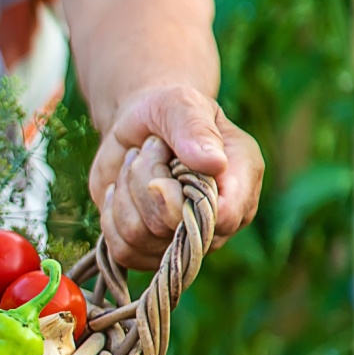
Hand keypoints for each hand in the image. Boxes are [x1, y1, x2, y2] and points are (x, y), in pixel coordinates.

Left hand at [89, 85, 263, 269]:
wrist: (138, 129)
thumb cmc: (167, 112)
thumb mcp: (180, 104)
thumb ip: (195, 129)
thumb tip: (214, 163)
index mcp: (242, 180)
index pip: (224, 216)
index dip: (187, 199)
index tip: (169, 161)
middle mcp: (219, 221)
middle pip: (170, 226)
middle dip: (146, 180)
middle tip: (149, 149)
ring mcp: (185, 241)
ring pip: (140, 238)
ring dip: (126, 194)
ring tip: (137, 165)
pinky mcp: (151, 250)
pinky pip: (123, 250)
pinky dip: (111, 215)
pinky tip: (121, 191)